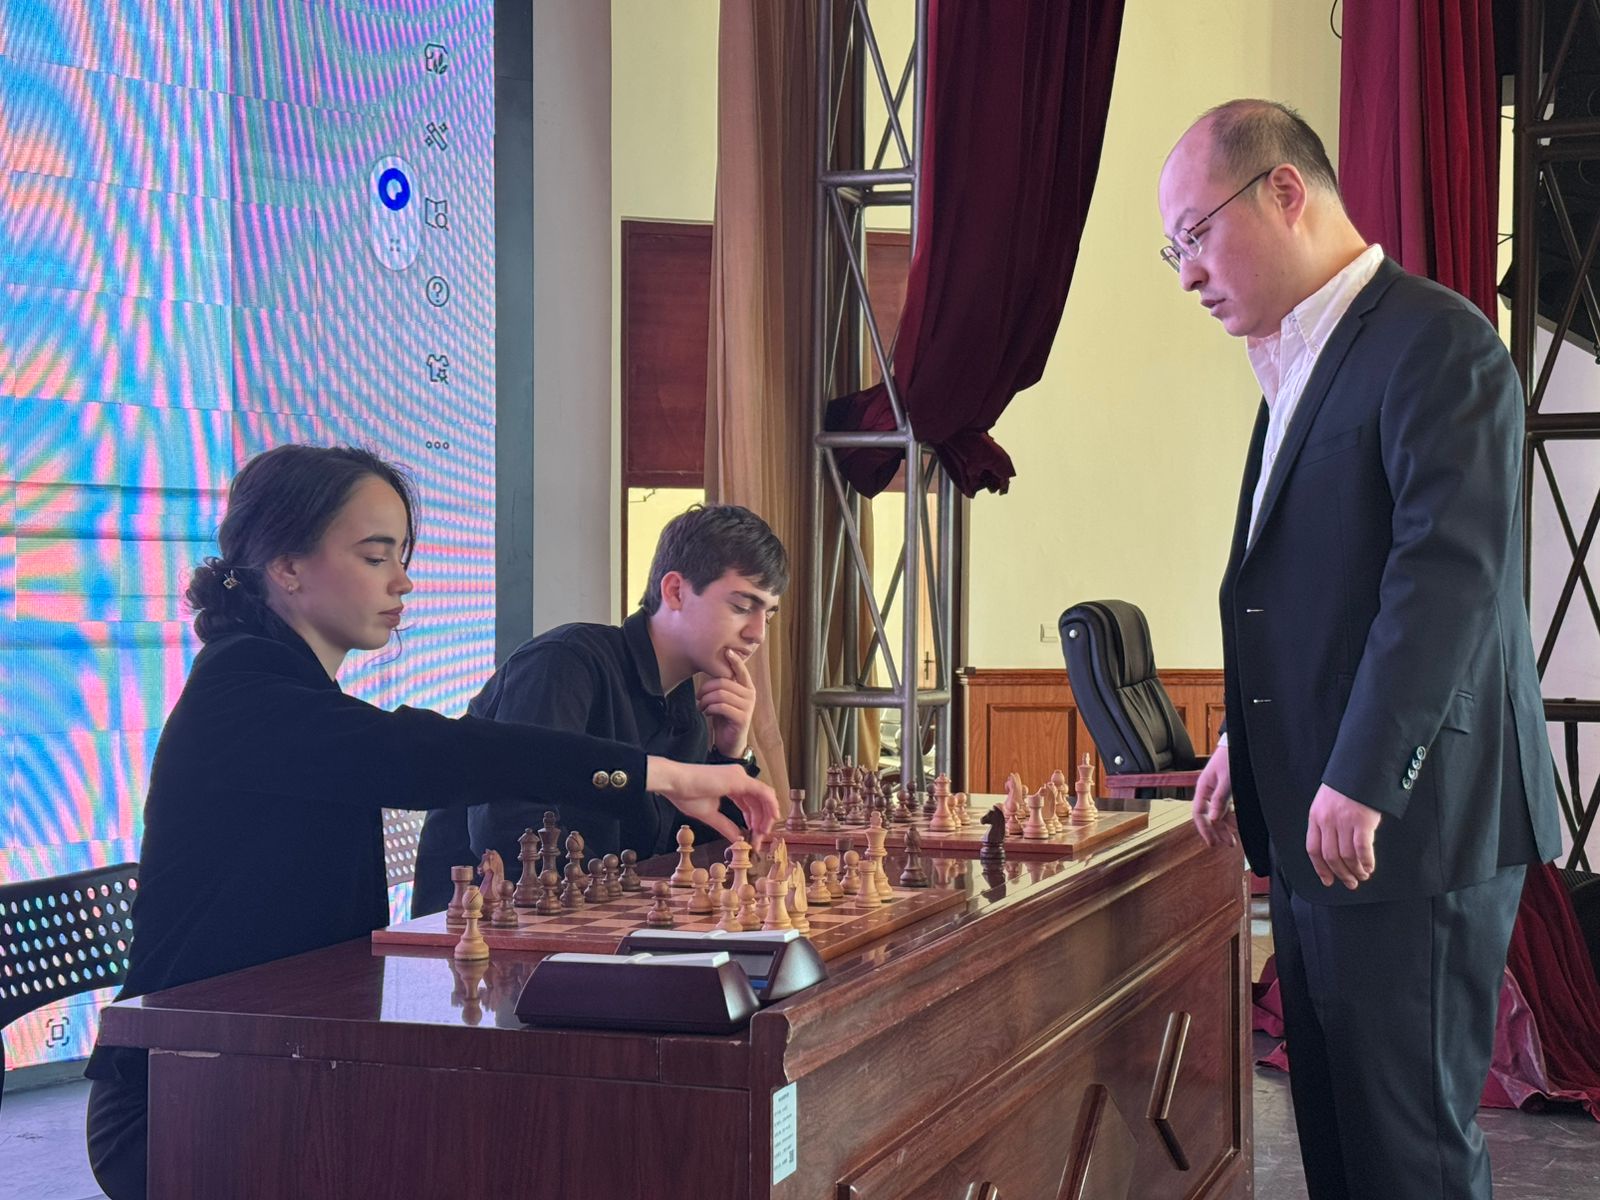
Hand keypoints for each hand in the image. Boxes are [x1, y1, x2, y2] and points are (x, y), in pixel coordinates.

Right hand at [645, 756, 778, 851]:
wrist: (675, 783)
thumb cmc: (686, 794)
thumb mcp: (710, 815)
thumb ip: (726, 826)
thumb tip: (738, 839)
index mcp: (731, 784)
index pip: (749, 803)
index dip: (754, 821)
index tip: (753, 837)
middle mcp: (738, 777)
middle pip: (758, 801)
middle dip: (761, 821)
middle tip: (760, 839)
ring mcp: (740, 776)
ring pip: (763, 796)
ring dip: (766, 816)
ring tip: (763, 834)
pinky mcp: (739, 779)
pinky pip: (763, 792)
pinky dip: (770, 805)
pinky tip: (772, 818)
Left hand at [698, 647, 757, 758]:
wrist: (730, 743)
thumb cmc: (725, 718)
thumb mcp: (724, 699)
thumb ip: (723, 685)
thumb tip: (712, 666)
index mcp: (747, 687)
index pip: (741, 670)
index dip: (735, 660)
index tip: (727, 650)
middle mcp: (750, 695)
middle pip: (723, 682)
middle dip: (706, 688)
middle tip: (698, 697)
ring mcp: (748, 707)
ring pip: (720, 694)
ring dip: (705, 700)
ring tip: (701, 706)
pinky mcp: (742, 718)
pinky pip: (721, 707)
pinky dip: (709, 709)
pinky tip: (707, 713)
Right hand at [1191, 748, 1237, 847]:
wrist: (1238, 744)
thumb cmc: (1230, 759)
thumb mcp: (1226, 781)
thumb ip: (1219, 800)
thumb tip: (1213, 819)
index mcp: (1203, 788)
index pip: (1198, 814)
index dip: (1204, 829)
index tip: (1212, 843)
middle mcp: (1207, 791)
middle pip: (1208, 816)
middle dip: (1217, 831)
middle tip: (1228, 844)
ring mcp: (1216, 791)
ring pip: (1217, 813)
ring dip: (1224, 826)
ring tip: (1233, 839)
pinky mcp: (1225, 790)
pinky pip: (1225, 808)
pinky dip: (1230, 817)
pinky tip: (1236, 824)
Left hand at [1305, 783, 1380, 889]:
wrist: (1360, 768)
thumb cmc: (1345, 786)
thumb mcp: (1326, 802)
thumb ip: (1327, 823)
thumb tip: (1333, 849)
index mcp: (1315, 817)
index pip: (1313, 849)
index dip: (1320, 868)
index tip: (1327, 880)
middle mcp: (1327, 821)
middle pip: (1330, 856)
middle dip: (1340, 874)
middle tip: (1350, 883)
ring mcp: (1344, 821)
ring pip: (1346, 856)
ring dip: (1355, 870)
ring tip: (1362, 876)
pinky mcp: (1362, 821)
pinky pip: (1362, 849)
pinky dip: (1366, 862)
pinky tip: (1370, 866)